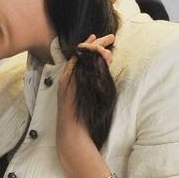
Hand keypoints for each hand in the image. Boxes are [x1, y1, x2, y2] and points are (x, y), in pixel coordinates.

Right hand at [56, 34, 115, 177]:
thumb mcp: (92, 106)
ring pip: (79, 58)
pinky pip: (76, 67)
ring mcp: (66, 83)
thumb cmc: (83, 128)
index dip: (93, 49)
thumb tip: (107, 79)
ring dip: (95, 48)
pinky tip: (101, 52)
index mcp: (73, 84)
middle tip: (111, 37)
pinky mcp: (67, 87)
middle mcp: (68, 81)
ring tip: (109, 41)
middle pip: (80, 56)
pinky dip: (88, 58)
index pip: (82, 61)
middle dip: (96, 43)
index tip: (106, 42)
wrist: (72, 141)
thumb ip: (96, 92)